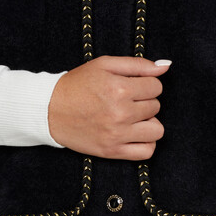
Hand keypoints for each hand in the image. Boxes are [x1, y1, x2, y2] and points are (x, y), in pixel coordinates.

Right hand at [47, 55, 170, 159]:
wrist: (50, 109)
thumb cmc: (78, 84)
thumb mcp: (104, 64)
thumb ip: (137, 64)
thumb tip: (165, 66)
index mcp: (120, 88)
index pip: (156, 86)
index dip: (145, 84)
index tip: (131, 86)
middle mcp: (121, 112)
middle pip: (156, 106)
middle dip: (144, 101)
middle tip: (125, 100)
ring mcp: (117, 134)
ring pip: (157, 130)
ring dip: (148, 122)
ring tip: (132, 118)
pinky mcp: (112, 151)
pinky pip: (147, 152)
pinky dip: (146, 143)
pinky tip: (134, 134)